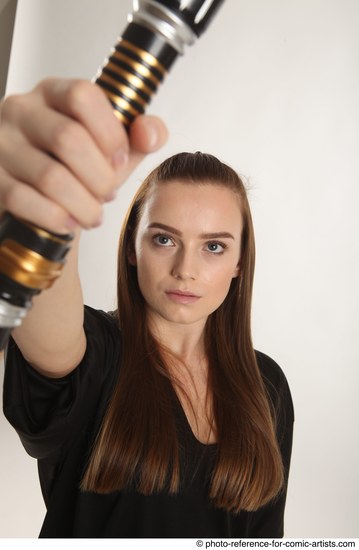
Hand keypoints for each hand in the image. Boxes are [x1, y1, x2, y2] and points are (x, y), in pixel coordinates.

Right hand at [0, 78, 167, 233]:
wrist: (41, 199)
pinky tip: (69, 222)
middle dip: (100, 178)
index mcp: (53, 93)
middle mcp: (21, 111)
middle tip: (107, 194)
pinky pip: (25, 200)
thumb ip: (139, 137)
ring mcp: (1, 145)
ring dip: (83, 205)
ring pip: (50, 177)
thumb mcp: (112, 149)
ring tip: (93, 214)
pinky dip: (57, 218)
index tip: (120, 159)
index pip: (82, 95)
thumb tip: (151, 133)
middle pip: (68, 139)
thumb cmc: (78, 169)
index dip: (110, 132)